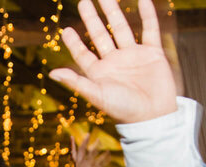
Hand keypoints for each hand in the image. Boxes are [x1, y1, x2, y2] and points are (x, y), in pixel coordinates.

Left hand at [49, 0, 175, 123]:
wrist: (154, 116)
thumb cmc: (124, 110)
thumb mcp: (97, 94)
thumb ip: (75, 82)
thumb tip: (51, 73)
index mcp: (99, 73)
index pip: (83, 54)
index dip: (74, 42)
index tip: (66, 30)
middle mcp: (115, 63)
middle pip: (100, 36)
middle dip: (92, 19)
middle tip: (84, 1)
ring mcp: (133, 56)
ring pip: (121, 29)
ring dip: (114, 12)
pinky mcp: (153, 54)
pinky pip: (150, 30)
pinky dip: (147, 15)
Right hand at [71, 133, 110, 166]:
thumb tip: (88, 163)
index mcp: (76, 165)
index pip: (73, 153)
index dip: (72, 144)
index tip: (71, 136)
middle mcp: (80, 165)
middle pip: (81, 151)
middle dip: (84, 142)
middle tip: (88, 134)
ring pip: (91, 155)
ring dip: (96, 147)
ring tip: (100, 140)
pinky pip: (99, 163)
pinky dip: (104, 159)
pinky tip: (108, 154)